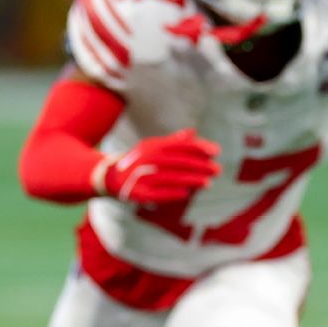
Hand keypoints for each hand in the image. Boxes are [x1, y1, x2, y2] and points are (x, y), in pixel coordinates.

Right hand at [96, 129, 221, 203]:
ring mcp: (141, 176)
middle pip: (178, 162)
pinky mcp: (137, 193)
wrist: (110, 177)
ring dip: (191, 180)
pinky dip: (172, 193)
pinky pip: (157, 194)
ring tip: (208, 183)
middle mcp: (147, 159)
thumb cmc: (139, 161)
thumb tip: (194, 133)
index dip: (199, 147)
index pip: (179, 145)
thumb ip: (173, 141)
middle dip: (200, 166)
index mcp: (153, 146)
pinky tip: (186, 194)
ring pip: (171, 178)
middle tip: (217, 170)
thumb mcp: (153, 147)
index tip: (216, 151)